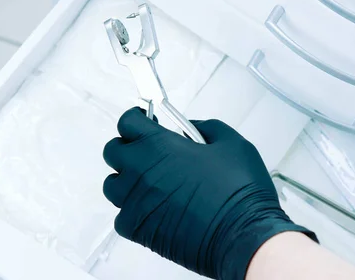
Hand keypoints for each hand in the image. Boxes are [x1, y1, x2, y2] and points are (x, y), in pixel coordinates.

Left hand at [103, 107, 316, 279]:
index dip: (137, 118)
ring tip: (150, 182)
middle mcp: (140, 170)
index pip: (127, 121)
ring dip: (126, 179)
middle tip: (149, 151)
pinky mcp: (137, 228)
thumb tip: (192, 128)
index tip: (145, 121)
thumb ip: (207, 128)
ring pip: (112, 184)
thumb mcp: (232, 143)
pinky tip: (154, 208)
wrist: (241, 236)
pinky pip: (121, 215)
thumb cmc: (239, 192)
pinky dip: (133, 210)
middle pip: (112, 150)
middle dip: (128, 147)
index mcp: (159, 145)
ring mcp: (134, 201)